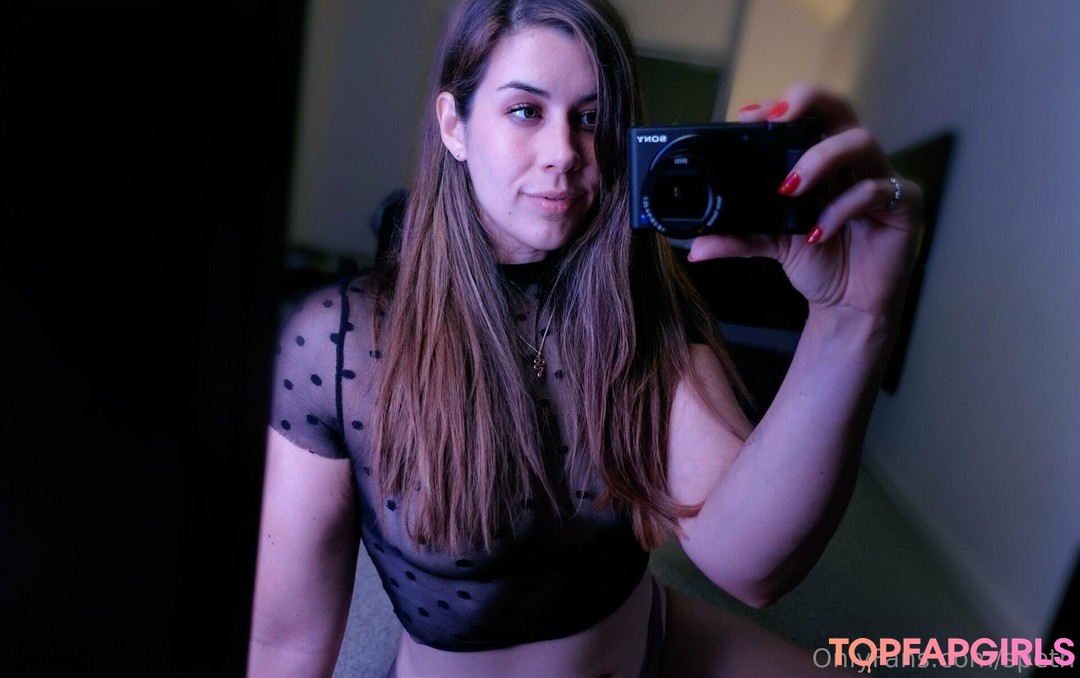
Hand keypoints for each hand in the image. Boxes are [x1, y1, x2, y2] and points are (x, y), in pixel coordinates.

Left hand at [687, 82, 923, 321]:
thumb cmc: (819, 262)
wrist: (849, 305)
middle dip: (806, 102)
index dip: (780, 106)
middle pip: (839, 107)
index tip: (748, 115)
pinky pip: (875, 191)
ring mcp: (880, 179)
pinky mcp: (903, 204)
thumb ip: (736, 239)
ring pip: (860, 141)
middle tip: (775, 120)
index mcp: (822, 160)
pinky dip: (842, 209)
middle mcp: (851, 162)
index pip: (806, 115)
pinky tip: (817, 233)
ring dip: (820, 158)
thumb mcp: (771, 246)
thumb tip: (695, 246)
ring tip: (790, 187)